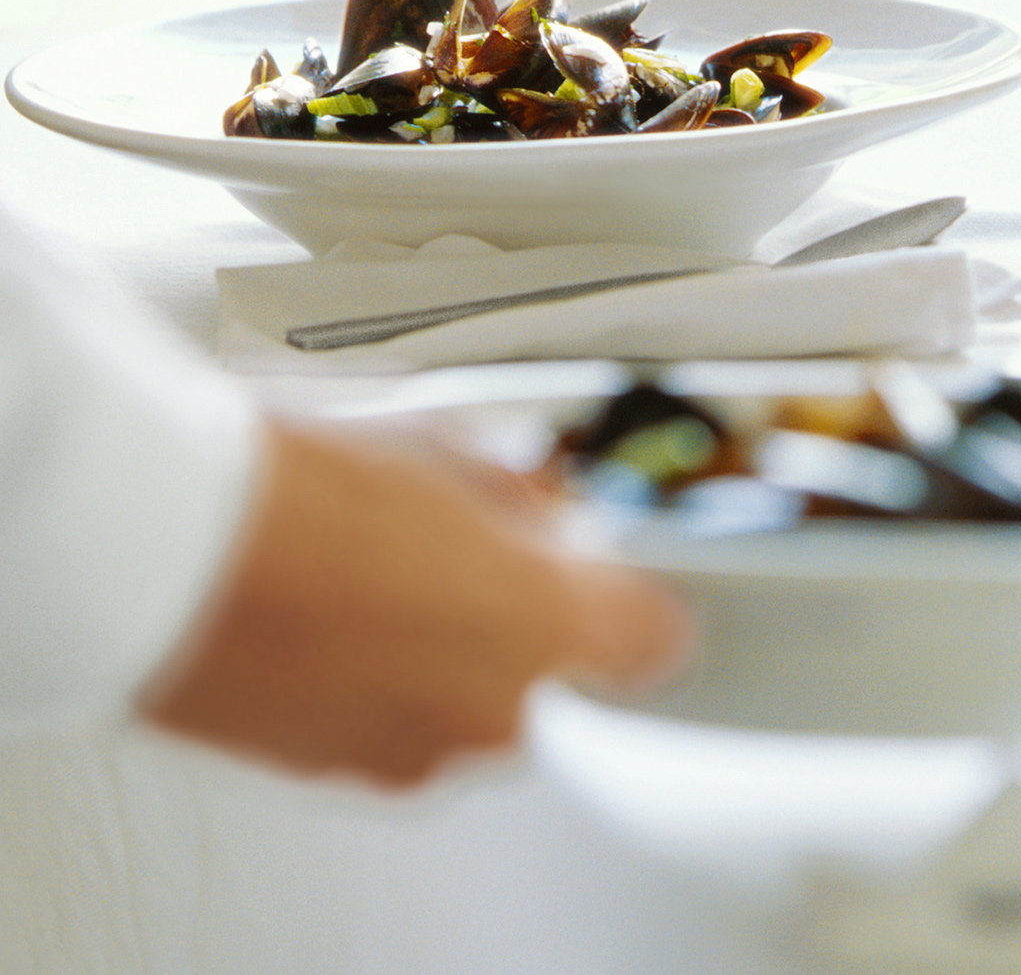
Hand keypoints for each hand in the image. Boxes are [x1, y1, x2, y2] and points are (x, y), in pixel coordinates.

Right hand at [142, 419, 687, 787]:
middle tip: (450, 551)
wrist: (160, 552)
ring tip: (361, 577)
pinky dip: (368, 684)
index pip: (653, 638)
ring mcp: (413, 750)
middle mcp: (493, 708)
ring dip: (431, 652)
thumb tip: (538, 508)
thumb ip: (519, 502)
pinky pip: (386, 726)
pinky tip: (322, 619)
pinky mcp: (335, 770)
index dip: (629, 600)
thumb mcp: (444, 455)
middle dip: (509, 616)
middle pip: (544, 671)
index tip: (604, 574)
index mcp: (546, 623)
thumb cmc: (295, 490)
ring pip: (461, 703)